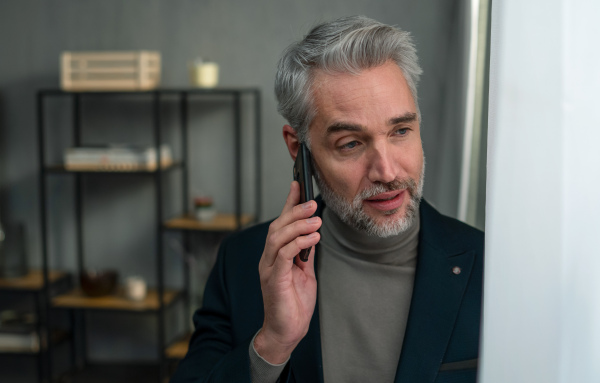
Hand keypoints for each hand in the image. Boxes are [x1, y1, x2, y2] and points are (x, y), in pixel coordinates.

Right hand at [254, 181, 320, 363]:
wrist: (286, 332)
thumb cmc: (294, 305)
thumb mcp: (304, 273)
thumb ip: (304, 253)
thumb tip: (313, 233)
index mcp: (275, 256)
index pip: (280, 224)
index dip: (288, 203)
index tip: (297, 184)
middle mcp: (268, 259)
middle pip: (277, 226)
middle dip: (294, 211)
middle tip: (312, 203)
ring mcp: (268, 269)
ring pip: (277, 237)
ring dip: (298, 225)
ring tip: (316, 220)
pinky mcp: (274, 279)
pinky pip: (283, 254)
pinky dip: (298, 243)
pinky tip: (313, 239)